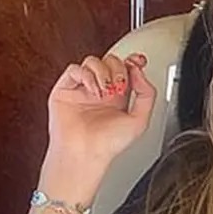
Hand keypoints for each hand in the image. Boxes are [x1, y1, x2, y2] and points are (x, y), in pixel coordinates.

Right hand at [41, 51, 157, 203]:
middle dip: (118, 70)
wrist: (86, 152)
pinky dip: (86, 75)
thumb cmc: (109, 144)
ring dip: (103, 73)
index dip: (133, 61)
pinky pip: (75, 69)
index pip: (126, 70)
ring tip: (105, 92)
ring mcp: (83, 89)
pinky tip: (93, 90)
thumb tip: (139, 72)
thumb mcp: (140, 121)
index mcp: (119, 98)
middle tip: (119, 87)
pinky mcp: (66, 89)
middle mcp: (101, 92)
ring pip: (93, 61)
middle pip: (111, 61)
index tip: (139, 61)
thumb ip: (147, 95)